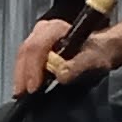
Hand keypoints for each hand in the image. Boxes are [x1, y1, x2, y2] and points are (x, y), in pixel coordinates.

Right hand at [5, 10, 121, 96]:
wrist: (100, 50)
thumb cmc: (97, 53)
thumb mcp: (93, 60)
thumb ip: (77, 66)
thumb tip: (60, 74)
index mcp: (57, 29)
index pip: (37, 47)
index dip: (33, 69)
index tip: (33, 87)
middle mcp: (44, 29)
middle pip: (26, 51)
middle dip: (23, 74)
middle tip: (22, 93)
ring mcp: (38, 36)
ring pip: (23, 55)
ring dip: (21, 75)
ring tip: (21, 92)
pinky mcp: (36, 45)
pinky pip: (25, 58)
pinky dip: (23, 73)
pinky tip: (24, 85)